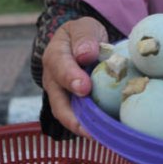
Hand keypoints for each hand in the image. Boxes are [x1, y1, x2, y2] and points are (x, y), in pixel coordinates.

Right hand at [42, 17, 107, 136]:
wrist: (81, 42)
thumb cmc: (83, 35)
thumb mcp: (84, 27)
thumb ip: (84, 37)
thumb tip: (85, 55)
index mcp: (55, 56)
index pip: (60, 67)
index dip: (71, 79)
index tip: (84, 88)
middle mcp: (54, 80)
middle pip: (58, 102)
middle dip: (73, 116)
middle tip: (90, 127)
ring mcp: (62, 95)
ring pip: (68, 115)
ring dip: (83, 127)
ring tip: (101, 136)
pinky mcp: (73, 105)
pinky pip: (80, 118)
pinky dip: (92, 126)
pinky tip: (108, 131)